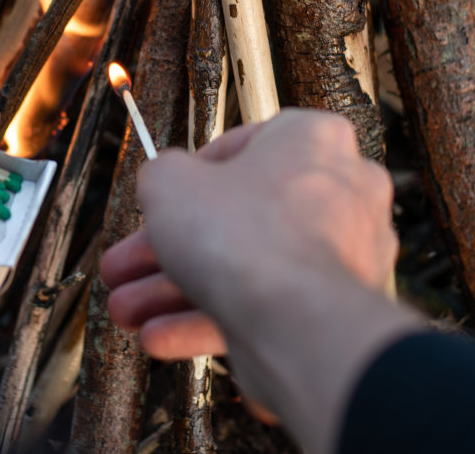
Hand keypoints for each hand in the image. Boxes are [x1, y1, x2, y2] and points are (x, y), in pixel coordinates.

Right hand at [100, 110, 422, 453]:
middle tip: (132, 263)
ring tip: (131, 307)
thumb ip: (161, 173)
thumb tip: (163, 180)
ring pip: (246, 266)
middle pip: (236, 216)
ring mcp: (343, 254)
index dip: (188, 177)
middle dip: (169, 248)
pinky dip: (211, 319)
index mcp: (312, 140)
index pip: (240, 147)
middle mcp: (340, 192)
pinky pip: (265, 305)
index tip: (163, 197)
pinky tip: (162, 333)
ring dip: (179, 289)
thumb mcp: (169, 183)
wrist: (297, 324)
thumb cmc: (249, 240)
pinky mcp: (332, 306)